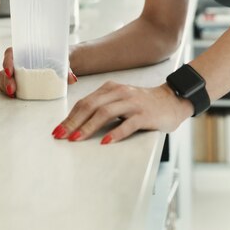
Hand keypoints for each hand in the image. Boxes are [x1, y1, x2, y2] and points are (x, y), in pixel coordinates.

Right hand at [0, 47, 77, 96]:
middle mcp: (18, 60)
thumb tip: (72, 79)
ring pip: (2, 78)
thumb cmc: (58, 59)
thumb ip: (66, 69)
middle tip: (13, 89)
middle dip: (6, 79)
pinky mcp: (16, 82)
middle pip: (4, 68)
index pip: (10, 53)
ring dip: (5, 86)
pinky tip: (14, 97)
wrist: (60, 66)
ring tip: (13, 95)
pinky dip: (7, 91)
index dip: (7, 61)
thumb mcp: (62, 61)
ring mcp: (15, 72)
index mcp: (25, 51)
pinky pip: (6, 86)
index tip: (11, 71)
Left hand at [51, 80, 193, 143]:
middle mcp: (120, 93)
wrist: (171, 100)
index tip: (58, 129)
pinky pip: (127, 124)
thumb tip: (77, 123)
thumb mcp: (120, 100)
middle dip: (73, 121)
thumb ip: (103, 106)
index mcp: (111, 88)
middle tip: (61, 135)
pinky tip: (105, 141)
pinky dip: (115, 133)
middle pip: (91, 106)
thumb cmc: (142, 103)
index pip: (85, 102)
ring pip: (105, 113)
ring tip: (77, 138)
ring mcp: (132, 103)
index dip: (69, 116)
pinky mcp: (144, 115)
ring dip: (88, 126)